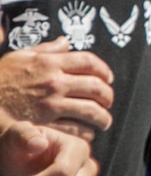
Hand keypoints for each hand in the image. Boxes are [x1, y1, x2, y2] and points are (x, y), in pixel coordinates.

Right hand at [0, 40, 114, 140]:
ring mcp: (51, 103)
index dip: (104, 71)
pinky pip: (76, 128)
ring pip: (92, 110)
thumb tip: (65, 42)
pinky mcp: (46, 122)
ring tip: (104, 121)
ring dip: (103, 117)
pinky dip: (86, 131)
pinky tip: (87, 133)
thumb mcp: (18, 57)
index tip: (107, 78)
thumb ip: (44, 49)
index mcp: (49, 62)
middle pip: (96, 86)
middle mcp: (54, 81)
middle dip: (107, 95)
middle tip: (108, 102)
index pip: (89, 62)